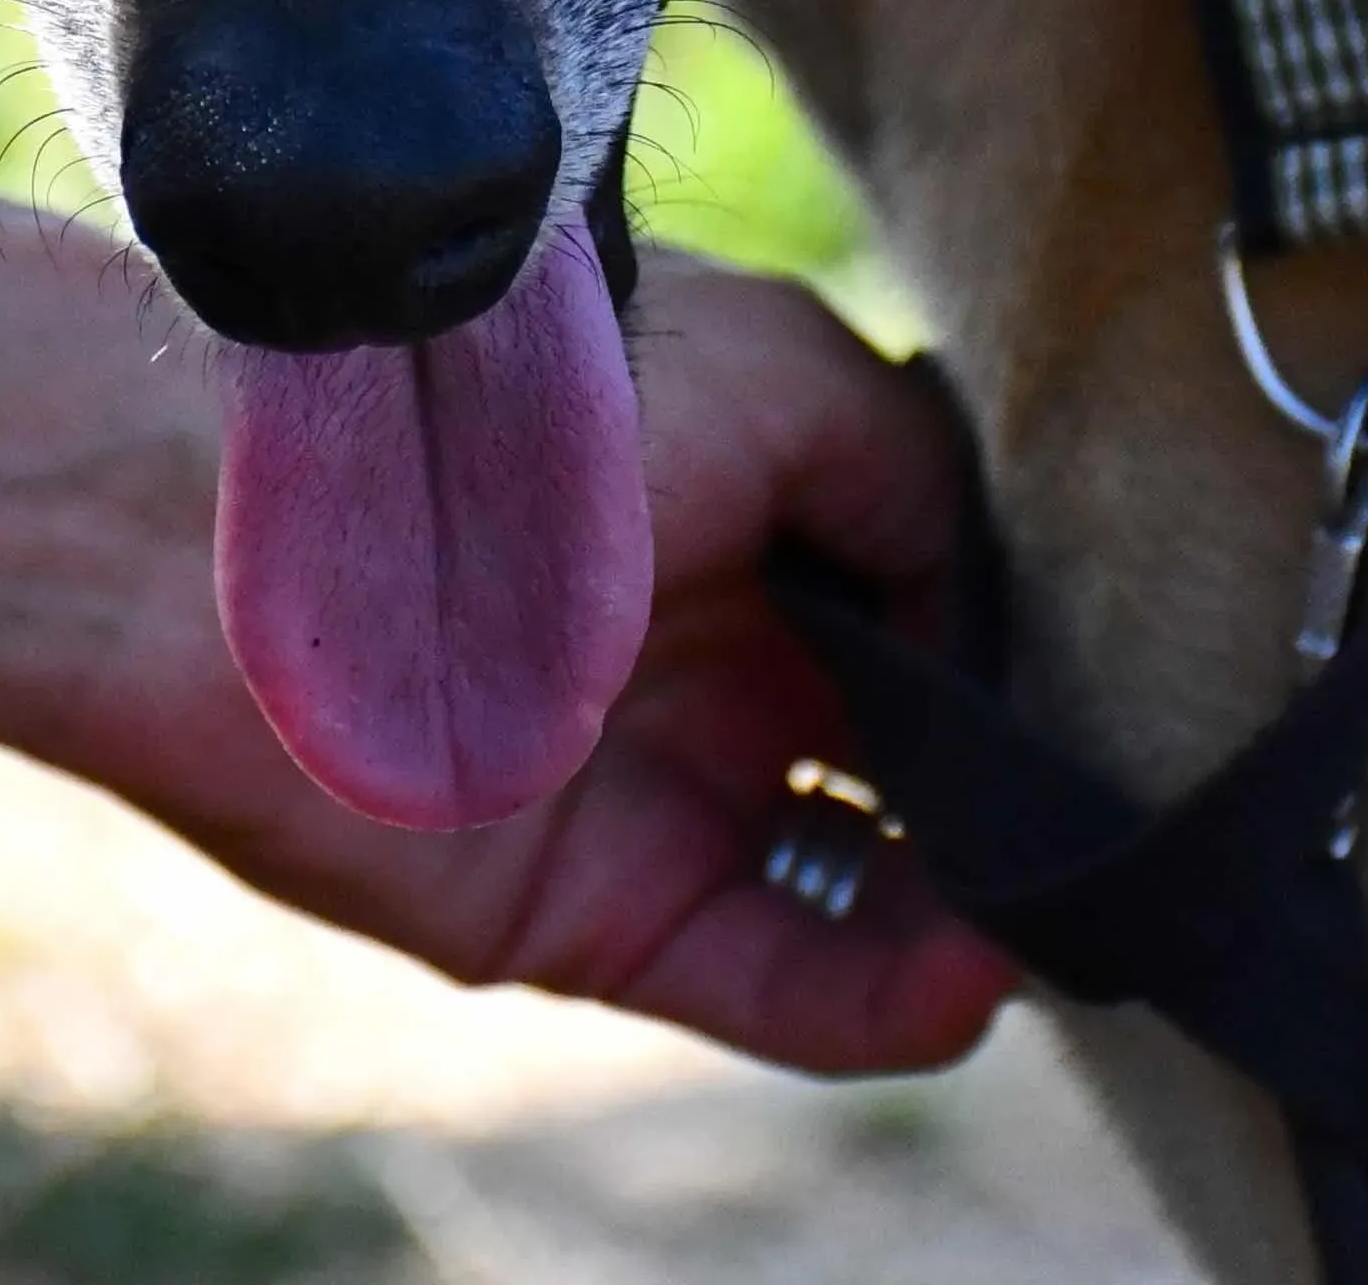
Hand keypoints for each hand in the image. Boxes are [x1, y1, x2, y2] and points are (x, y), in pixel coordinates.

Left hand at [59, 257, 1013, 1074]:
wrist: (254, 521)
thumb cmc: (520, 403)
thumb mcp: (776, 370)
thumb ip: (910, 473)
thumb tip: (978, 614)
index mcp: (758, 517)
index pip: (931, 615)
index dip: (1020, 661)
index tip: (1112, 697)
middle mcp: (717, 661)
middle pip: (910, 772)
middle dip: (1014, 809)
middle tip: (1108, 830)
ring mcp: (662, 797)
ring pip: (863, 895)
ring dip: (971, 917)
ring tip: (1064, 918)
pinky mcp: (595, 913)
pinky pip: (776, 977)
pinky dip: (883, 997)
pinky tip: (971, 976)